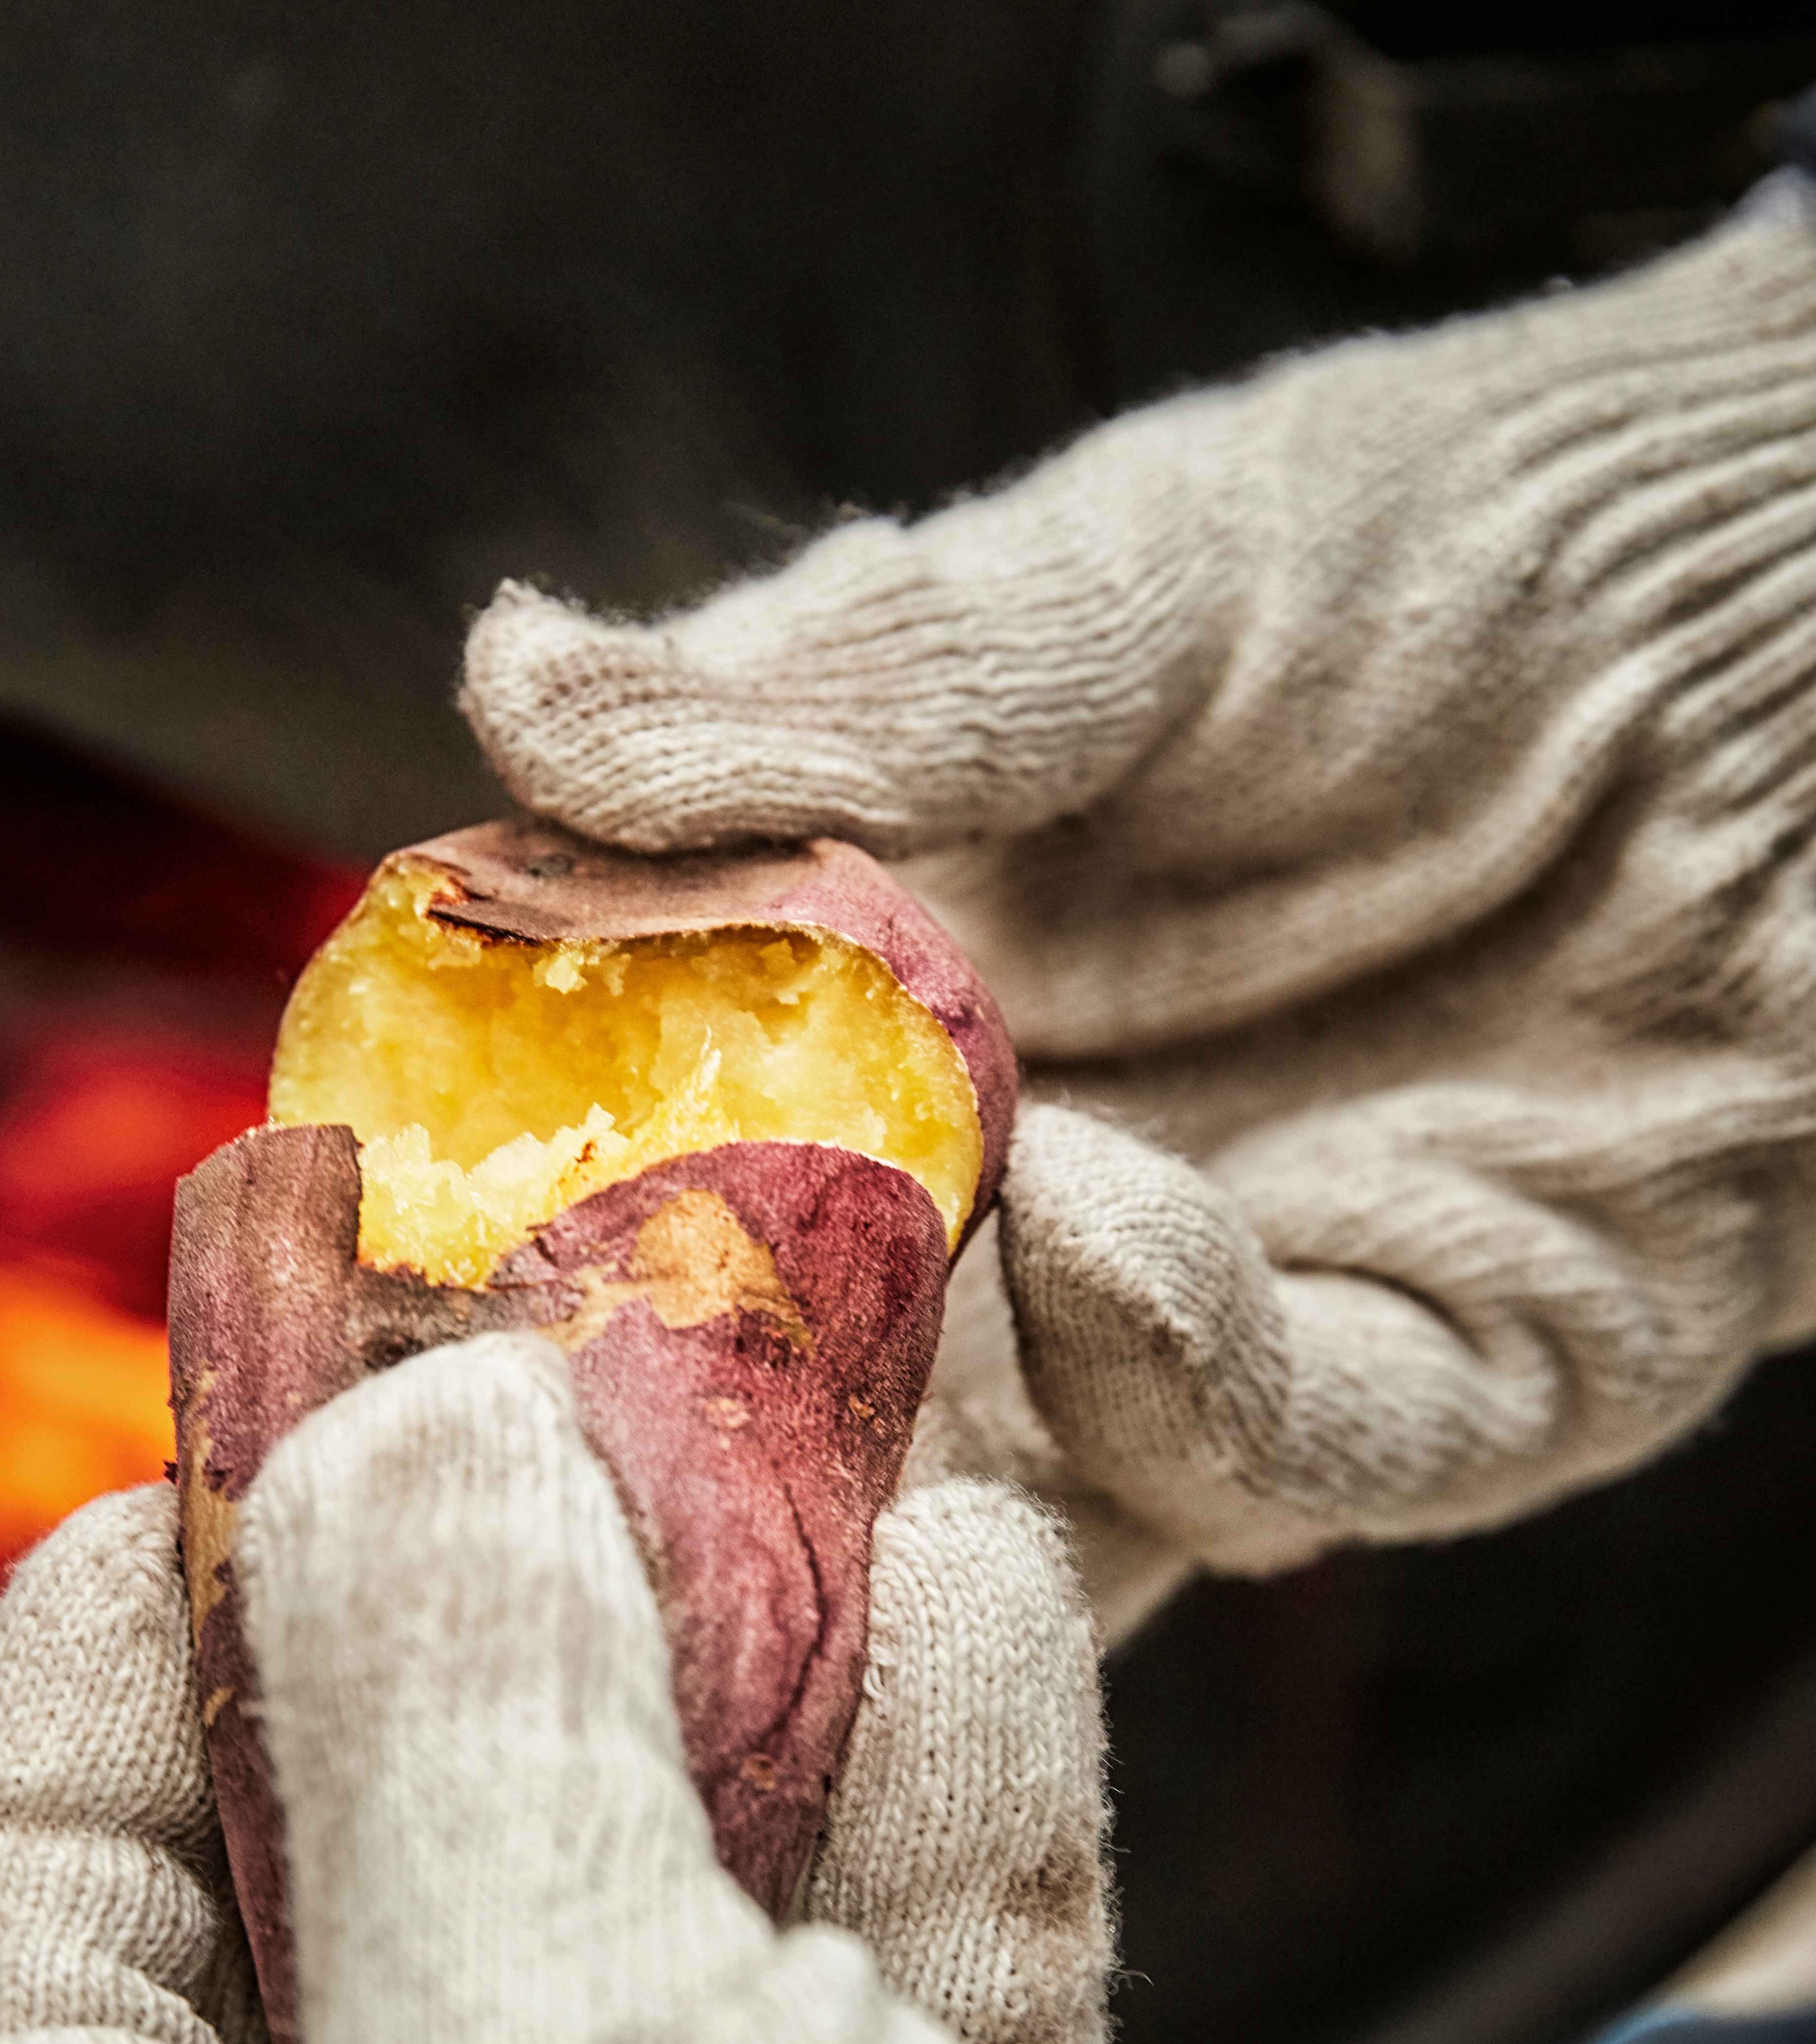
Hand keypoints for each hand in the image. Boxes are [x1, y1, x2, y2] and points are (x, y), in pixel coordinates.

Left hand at [0, 1342, 1362, 2043]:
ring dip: (723, 1672)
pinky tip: (965, 1581)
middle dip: (447, 1648)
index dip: (61, 1727)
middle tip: (509, 1396)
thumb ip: (443, 1717)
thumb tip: (416, 1429)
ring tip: (768, 1429)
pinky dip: (932, 1784)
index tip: (175, 1494)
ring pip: (653, 1919)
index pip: (17, 2007)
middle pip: (359, 1922)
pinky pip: (889, 1985)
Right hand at [464, 189, 1815, 1629]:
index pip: (647, 1171)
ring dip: (906, 1433)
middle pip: (806, 1400)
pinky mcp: (1457, 1373)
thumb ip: (847, 668)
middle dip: (674, 1433)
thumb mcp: (1128, 573)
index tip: (369, 1233)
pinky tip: (1103, 1217)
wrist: (1789, 596)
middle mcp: (1031, 1209)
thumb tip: (507, 680)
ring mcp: (1231, 1323)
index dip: (505, 1230)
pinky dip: (1175, 1371)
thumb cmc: (1451, 545)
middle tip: (528, 1410)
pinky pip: (1284, 1448)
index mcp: (897, 1022)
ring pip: (1018, 1497)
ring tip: (822, 1290)